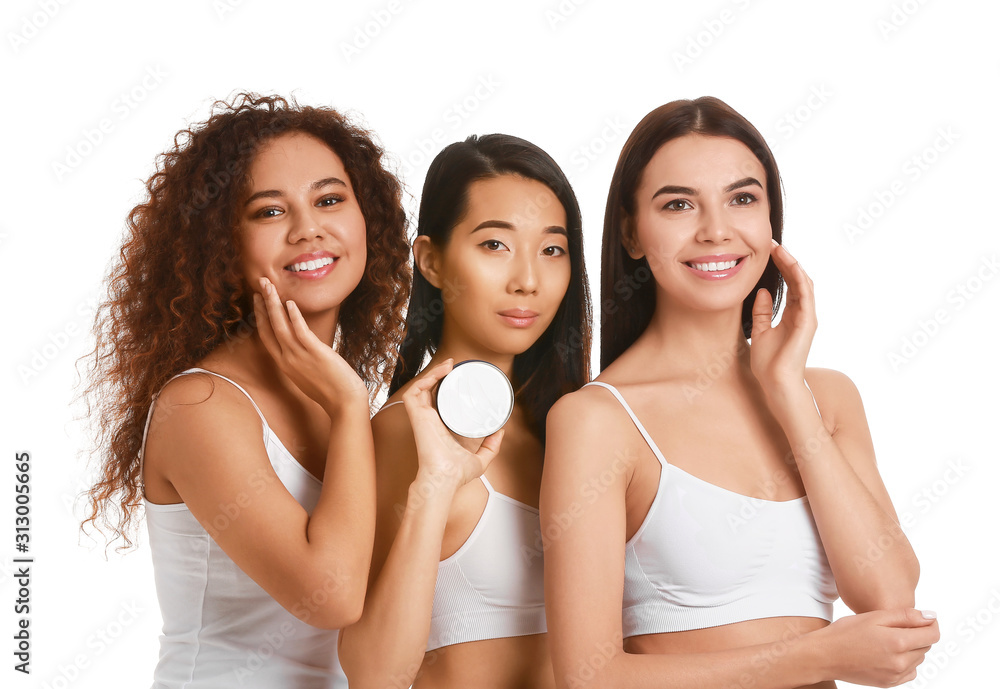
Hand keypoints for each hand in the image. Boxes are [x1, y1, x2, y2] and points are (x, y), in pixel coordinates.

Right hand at [253, 277, 368, 414]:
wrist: (344, 404)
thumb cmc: (331, 390)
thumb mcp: (308, 374)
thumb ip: (301, 359)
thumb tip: (304, 346)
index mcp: (285, 365)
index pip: (266, 337)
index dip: (260, 317)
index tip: (258, 300)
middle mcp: (287, 360)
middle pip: (269, 328)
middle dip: (263, 304)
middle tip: (260, 284)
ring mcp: (300, 357)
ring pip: (280, 326)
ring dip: (274, 304)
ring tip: (269, 286)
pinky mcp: (315, 353)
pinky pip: (300, 332)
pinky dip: (293, 317)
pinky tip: (290, 303)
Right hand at [401, 359, 503, 492]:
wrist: (446, 478)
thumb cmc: (457, 474)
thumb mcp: (481, 459)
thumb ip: (491, 447)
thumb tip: (501, 431)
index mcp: (440, 428)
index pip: (438, 402)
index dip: (444, 388)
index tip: (458, 377)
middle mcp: (429, 420)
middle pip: (429, 391)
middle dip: (439, 375)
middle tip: (454, 365)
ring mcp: (421, 417)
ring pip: (421, 387)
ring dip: (433, 373)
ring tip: (449, 364)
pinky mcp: (417, 416)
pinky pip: (414, 392)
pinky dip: (425, 379)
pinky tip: (441, 372)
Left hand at [750, 241, 815, 393]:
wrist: (775, 382)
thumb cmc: (768, 362)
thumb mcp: (760, 330)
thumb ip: (762, 311)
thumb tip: (760, 291)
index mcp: (791, 314)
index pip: (788, 284)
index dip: (780, 267)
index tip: (768, 251)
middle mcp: (802, 313)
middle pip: (796, 280)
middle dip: (785, 260)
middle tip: (772, 244)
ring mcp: (807, 316)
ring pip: (803, 283)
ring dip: (792, 265)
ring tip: (779, 249)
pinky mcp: (808, 322)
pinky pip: (805, 295)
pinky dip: (799, 279)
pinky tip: (791, 265)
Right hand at [815, 608, 939, 685]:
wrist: (825, 656)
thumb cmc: (845, 633)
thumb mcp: (874, 616)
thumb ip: (905, 616)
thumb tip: (931, 617)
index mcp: (898, 642)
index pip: (933, 634)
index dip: (930, 623)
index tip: (922, 618)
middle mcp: (901, 662)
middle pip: (926, 646)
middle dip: (918, 634)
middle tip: (895, 626)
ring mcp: (896, 675)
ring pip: (918, 659)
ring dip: (911, 648)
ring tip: (888, 639)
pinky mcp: (890, 683)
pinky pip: (909, 672)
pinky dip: (904, 662)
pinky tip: (887, 653)